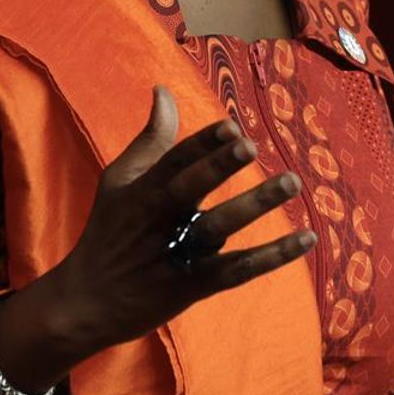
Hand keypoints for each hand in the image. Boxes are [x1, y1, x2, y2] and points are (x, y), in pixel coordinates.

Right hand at [0, 85, 313, 393]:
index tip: (231, 126)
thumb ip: (150, 139)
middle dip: (217, 166)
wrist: (86, 303)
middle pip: (190, 188)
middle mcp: (158, 219)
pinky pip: (238, 269)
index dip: (202, 143)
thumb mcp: (119, 182)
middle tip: (249, 146)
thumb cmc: (108, 232)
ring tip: (291, 182)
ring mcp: (177, 253)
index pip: (173, 159)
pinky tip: (307, 239)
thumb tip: (163, 91)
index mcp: (142, 190)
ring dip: (255, 204)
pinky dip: (273, 256)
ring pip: (218, 226)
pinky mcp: (192, 285)